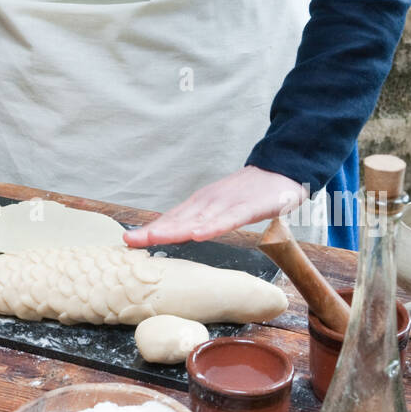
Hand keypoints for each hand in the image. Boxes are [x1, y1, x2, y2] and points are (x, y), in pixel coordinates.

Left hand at [122, 166, 308, 246]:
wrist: (282, 170)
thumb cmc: (251, 193)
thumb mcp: (222, 207)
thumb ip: (204, 220)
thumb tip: (185, 234)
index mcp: (202, 204)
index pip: (172, 219)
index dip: (150, 230)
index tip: (128, 241)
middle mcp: (209, 201)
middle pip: (178, 219)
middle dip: (153, 230)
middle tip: (129, 241)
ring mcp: (227, 203)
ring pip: (197, 220)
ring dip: (175, 229)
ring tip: (154, 237)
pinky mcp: (247, 207)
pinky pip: (228, 220)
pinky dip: (213, 227)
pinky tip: (199, 234)